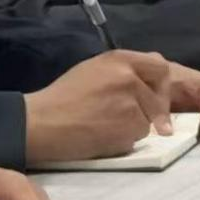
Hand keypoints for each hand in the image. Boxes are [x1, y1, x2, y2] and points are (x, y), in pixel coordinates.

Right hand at [23, 50, 172, 163]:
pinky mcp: (126, 126)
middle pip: (158, 97)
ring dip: (133, 127)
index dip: (161, 86)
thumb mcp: (95, 70)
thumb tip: (152, 82)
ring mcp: (130, 102)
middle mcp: (129, 76)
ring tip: (105, 126)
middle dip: (151, 112)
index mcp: (120, 58)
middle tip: (130, 120)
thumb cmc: (63, 97)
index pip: (160, 67)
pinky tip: (102, 137)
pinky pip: (136, 137)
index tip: (158, 99)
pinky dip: (124, 141)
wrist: (38, 123)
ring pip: (148, 120)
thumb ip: (125, 71)